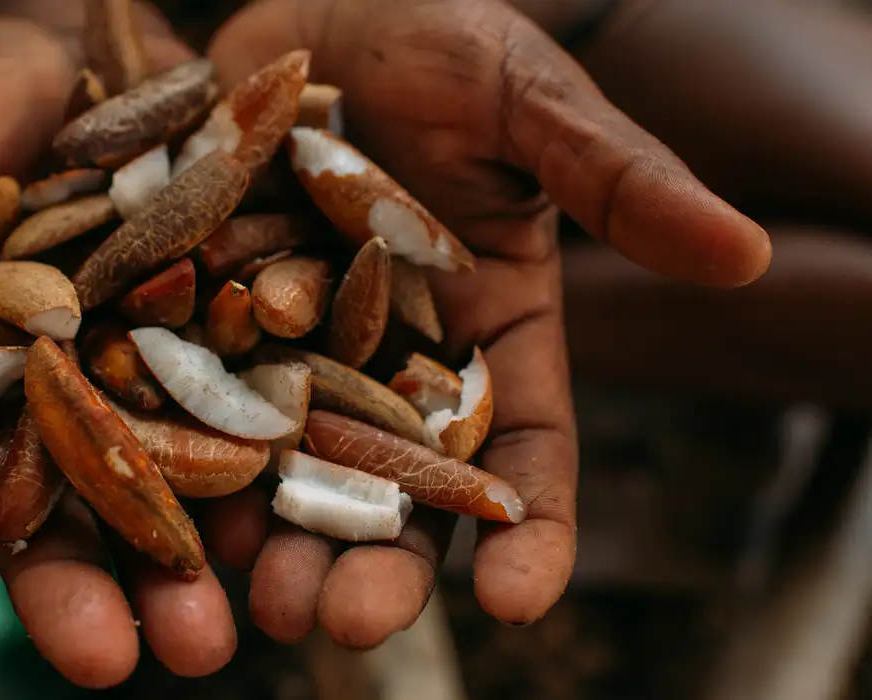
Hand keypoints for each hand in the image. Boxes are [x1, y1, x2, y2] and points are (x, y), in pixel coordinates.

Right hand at [0, 7, 242, 687]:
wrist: (88, 49)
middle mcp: (43, 399)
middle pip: (50, 509)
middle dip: (77, 589)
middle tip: (109, 664)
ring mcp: (137, 377)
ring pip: (157, 488)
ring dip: (183, 566)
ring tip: (212, 639)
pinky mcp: (219, 343)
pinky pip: (243, 415)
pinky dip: (264, 474)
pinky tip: (290, 530)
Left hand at [195, 0, 771, 647]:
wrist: (310, 6)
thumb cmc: (434, 36)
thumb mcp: (522, 100)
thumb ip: (614, 177)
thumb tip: (741, 249)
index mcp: (487, 327)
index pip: (523, 445)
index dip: (530, 528)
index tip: (518, 601)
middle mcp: (391, 358)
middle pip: (397, 484)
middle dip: (379, 560)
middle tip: (348, 624)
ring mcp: (295, 347)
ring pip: (292, 467)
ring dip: (276, 540)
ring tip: (262, 602)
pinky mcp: (208, 316)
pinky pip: (196, 398)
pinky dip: (186, 456)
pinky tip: (172, 511)